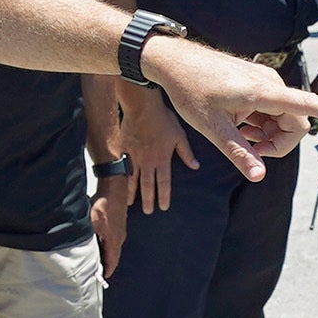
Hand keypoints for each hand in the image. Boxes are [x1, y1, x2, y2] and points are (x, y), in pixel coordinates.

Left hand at [91, 184, 128, 276]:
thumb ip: (85, 236)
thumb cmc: (104, 204)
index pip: (112, 262)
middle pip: (112, 256)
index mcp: (114, 241)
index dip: (106, 271)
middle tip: (95, 270)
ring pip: (112, 246)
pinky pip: (111, 238)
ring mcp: (119, 230)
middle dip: (104, 263)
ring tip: (94, 258)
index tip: (101, 278)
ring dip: (104, 253)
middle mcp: (119, 238)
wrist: (114, 187)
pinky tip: (96, 241)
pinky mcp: (118, 223)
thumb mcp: (90, 223)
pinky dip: (105, 243)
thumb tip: (74, 245)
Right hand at [117, 87, 182, 214]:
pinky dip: (123, 178)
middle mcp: (147, 161)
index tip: (163, 207)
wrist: (142, 106)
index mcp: (162, 158)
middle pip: (148, 185)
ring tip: (132, 204)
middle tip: (148, 211)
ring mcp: (134, 156)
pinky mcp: (124, 149)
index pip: (164, 183)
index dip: (163, 196)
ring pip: (133, 179)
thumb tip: (196, 166)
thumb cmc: (163, 119)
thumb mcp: (180, 135)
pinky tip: (122, 185)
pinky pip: (124, 167)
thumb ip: (186, 152)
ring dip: (133, 193)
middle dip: (148, 200)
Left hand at [146, 42, 317, 188]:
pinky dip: (261, 122)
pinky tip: (239, 125)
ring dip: (268, 133)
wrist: (173, 61)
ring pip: (283, 117)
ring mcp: (265, 81)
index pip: (308, 105)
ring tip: (238, 136)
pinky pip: (272, 109)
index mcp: (263, 92)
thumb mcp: (212, 129)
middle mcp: (270, 84)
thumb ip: (239, 152)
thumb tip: (261, 176)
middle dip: (280, 143)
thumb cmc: (190, 91)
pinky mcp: (258, 82)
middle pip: (296, 122)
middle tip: (250, 152)